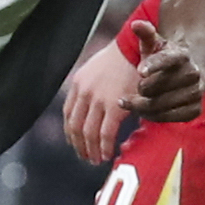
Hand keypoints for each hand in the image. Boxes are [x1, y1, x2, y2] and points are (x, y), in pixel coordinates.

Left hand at [62, 40, 135, 163]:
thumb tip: (92, 103)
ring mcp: (98, 100)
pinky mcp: (114, 107)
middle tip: (86, 156)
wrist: (136, 46)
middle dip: (79, 145)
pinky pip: (105, 134)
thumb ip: (91, 85)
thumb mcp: (98, 67)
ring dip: (91, 150)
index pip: (68, 114)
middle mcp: (84, 92)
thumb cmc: (123, 55)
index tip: (75, 142)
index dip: (71, 132)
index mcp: (78, 83)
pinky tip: (108, 154)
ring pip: (88, 134)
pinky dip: (105, 147)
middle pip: (75, 127)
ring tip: (96, 159)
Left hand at [121, 20, 204, 122]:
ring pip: (160, 105)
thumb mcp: (156, 43)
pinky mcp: (196, 109)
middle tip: (136, 87)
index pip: (167, 59)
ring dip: (142, 106)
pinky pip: (168, 117)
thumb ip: (145, 33)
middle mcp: (193, 73)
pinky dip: (154, 116)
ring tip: (132, 101)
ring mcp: (196, 92)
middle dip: (141, 89)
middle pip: (157, 87)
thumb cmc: (167, 57)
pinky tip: (146, 111)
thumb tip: (136, 24)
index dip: (154, 64)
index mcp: (181, 54)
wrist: (192, 69)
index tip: (140, 71)